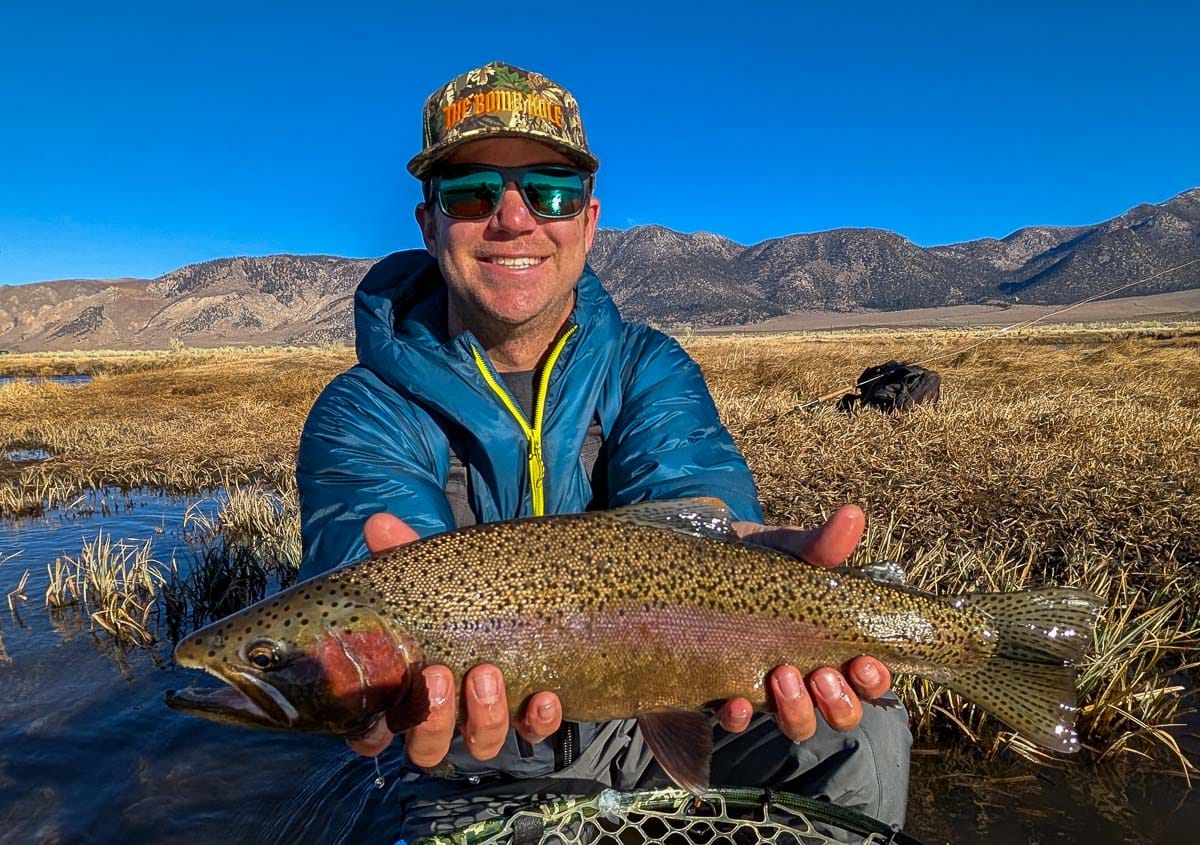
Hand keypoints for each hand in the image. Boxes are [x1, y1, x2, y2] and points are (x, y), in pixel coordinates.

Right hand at [345, 513, 563, 761]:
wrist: (522, 594)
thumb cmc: (458, 594)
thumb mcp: (431, 572)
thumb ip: (403, 552)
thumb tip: (379, 522)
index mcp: (409, 688)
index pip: (376, 734)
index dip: (372, 738)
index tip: (378, 721)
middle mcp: (448, 714)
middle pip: (428, 746)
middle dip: (433, 719)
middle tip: (440, 674)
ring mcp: (490, 716)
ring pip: (481, 742)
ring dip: (484, 715)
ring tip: (488, 673)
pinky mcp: (532, 713)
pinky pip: (536, 731)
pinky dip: (539, 720)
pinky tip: (545, 696)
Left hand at [719, 505, 892, 739]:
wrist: (692, 562)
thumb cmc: (752, 559)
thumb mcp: (784, 548)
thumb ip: (818, 543)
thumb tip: (854, 515)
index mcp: (828, 644)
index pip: (866, 678)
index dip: (873, 681)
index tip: (865, 663)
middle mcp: (804, 674)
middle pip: (839, 713)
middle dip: (838, 702)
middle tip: (821, 675)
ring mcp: (764, 689)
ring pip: (797, 724)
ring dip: (797, 711)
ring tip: (782, 676)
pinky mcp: (721, 693)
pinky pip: (735, 722)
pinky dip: (738, 717)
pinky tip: (734, 702)